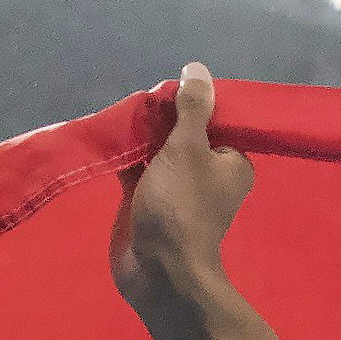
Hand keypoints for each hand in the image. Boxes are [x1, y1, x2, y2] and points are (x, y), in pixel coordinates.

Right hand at [110, 63, 253, 320]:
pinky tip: (109, 134)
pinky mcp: (148, 198)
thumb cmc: (181, 206)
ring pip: (156, 146)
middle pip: (180, 129)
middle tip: (138, 106)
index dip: (188, 101)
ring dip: (138, 132)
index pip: (212, 118)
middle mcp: (207, 173)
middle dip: (158, 115)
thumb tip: (198, 70)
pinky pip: (136, 164)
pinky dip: (125, 151)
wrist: (159, 270)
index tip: (163, 93)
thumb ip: (193, 109)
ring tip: (121, 118)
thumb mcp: (189, 148)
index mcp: (231, 162)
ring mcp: (176, 186)